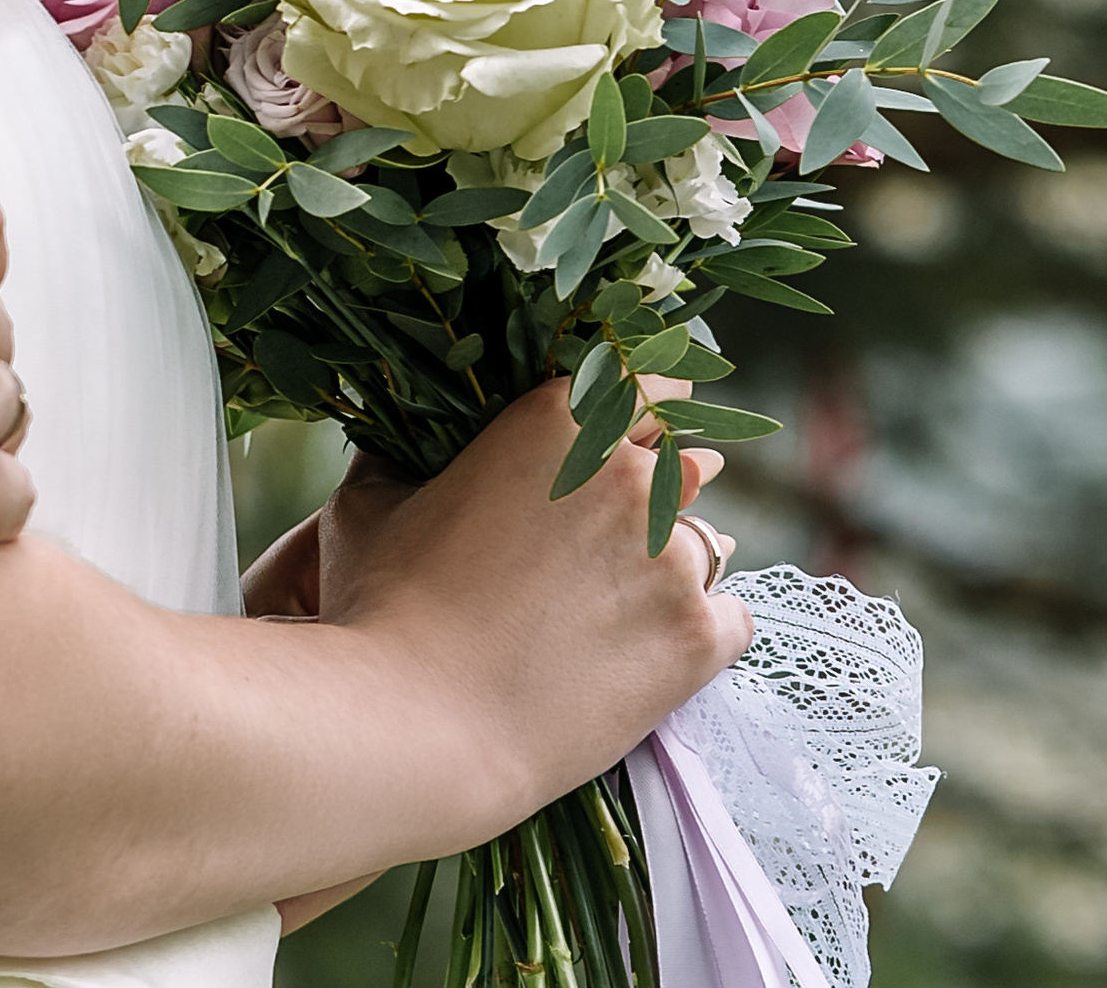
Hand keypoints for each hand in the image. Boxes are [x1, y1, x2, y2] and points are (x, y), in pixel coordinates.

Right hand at [306, 387, 748, 818]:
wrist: (417, 727)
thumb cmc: (383, 609)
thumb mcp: (374, 502)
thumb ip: (404, 452)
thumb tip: (397, 434)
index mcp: (559, 421)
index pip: (646, 379)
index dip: (646, 405)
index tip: (639, 432)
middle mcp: (630, 474)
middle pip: (687, 461)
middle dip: (667, 486)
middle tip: (629, 529)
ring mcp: (672, 555)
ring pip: (711, 542)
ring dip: (681, 561)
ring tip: (634, 601)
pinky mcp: (698, 637)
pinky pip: (732, 619)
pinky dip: (703, 631)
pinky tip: (658, 651)